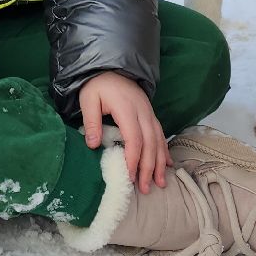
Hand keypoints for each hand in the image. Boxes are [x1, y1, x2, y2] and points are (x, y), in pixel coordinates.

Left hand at [79, 71, 169, 194]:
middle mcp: (142, 112)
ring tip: (159, 183)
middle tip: (145, 188)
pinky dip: (164, 151)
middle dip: (149, 168)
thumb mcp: (89, 99)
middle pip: (150, 143)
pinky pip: (161, 134)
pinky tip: (167, 165)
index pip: (134, 138)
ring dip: (159, 163)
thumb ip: (91, 121)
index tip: (130, 176)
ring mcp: (149, 113)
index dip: (134, 159)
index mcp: (127, 109)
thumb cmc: (98, 85)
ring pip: (158, 140)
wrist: (110, 67)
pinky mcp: (150, 114)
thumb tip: (92, 145)